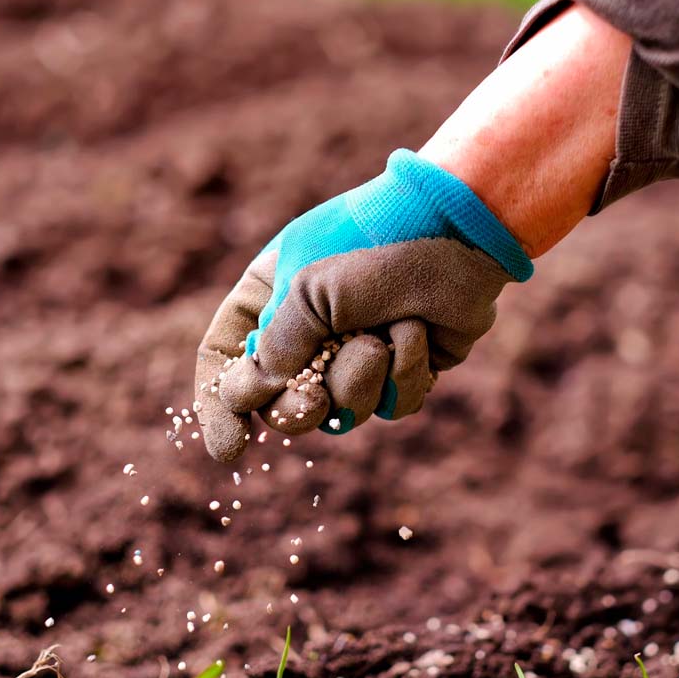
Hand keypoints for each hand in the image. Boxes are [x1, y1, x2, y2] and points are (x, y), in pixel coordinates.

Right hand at [194, 149, 532, 461]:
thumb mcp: (306, 289)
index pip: (225, 361)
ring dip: (360, 379)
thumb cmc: (373, 244)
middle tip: (313, 403)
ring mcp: (357, 353)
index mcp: (269, 298)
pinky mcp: (403, 369)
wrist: (457, 229)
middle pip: (280, 404)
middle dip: (298, 410)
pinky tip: (417, 333)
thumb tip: (254, 396)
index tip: (232, 448)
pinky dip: (405, 374)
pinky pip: (391, 407)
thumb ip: (276, 348)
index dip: (221, 408)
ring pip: (342, 413)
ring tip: (382, 336)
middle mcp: (309, 331)